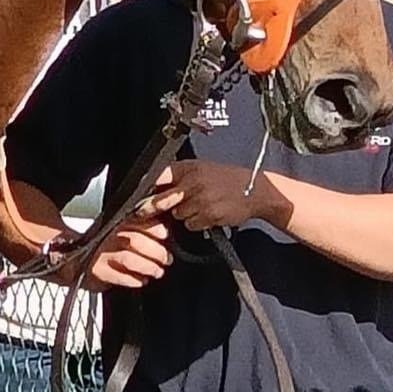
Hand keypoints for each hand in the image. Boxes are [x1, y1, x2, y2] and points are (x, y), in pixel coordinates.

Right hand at [84, 219, 172, 290]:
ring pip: (130, 259)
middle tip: (166, 259)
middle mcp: (108, 236)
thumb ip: (139, 228)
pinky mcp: (97, 272)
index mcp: (116, 223)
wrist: (73, 260)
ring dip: (148, 267)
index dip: (155, 228)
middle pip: (137, 241)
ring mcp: (101, 254)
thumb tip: (165, 232)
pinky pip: (119, 277)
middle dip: (157, 252)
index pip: (138, 221)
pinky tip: (141, 281)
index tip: (165, 235)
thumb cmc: (101, 246)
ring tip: (157, 272)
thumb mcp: (118, 231)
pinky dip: (134, 280)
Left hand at [145, 160, 285, 231]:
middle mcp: (194, 182)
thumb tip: (152, 188)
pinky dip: (197, 223)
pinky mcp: (210, 215)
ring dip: (184, 215)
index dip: (146, 189)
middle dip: (152, 208)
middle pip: (161, 200)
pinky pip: (191, 225)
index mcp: (189, 167)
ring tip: (200, 206)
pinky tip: (209, 214)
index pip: (159, 176)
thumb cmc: (227, 179)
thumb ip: (180, 176)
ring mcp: (202, 199)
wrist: (257, 190)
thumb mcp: (203, 168)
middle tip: (141, 213)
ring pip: (178, 215)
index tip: (135, 198)